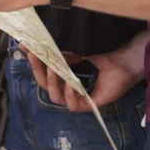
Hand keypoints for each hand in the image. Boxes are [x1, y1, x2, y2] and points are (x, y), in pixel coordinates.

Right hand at [21, 46, 141, 112]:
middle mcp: (67, 89)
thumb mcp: (75, 53)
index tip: (27, 50)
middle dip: (39, 72)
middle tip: (37, 58)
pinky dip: (70, 95)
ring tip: (55, 70)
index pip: (43, 74)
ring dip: (53, 84)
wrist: (122, 62)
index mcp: (62, 78)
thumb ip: (57, 53)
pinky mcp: (89, 105)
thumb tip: (35, 42)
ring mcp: (78, 98)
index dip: (34, 64)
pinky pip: (73, 106)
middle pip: (46, 87)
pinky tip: (71, 84)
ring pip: (56, 98)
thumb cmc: (101, 58)